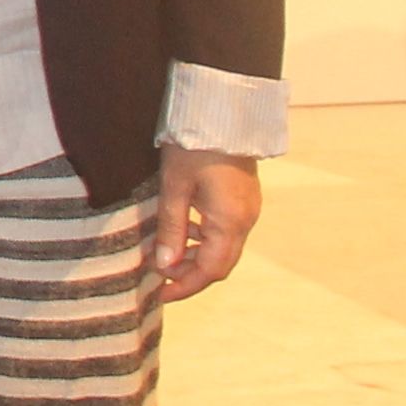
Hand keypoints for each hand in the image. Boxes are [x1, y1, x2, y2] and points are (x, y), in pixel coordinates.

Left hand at [150, 148, 260, 301]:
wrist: (223, 111)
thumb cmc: (195, 146)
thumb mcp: (174, 187)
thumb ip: (171, 228)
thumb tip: (165, 266)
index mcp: (231, 222)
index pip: (211, 271)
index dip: (185, 286)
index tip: (160, 294)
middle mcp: (245, 221)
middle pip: (220, 263)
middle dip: (189, 274)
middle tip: (157, 277)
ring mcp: (248, 210)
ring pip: (222, 248)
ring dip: (194, 255)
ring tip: (162, 253)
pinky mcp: (243, 199)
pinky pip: (225, 230)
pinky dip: (203, 237)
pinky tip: (180, 229)